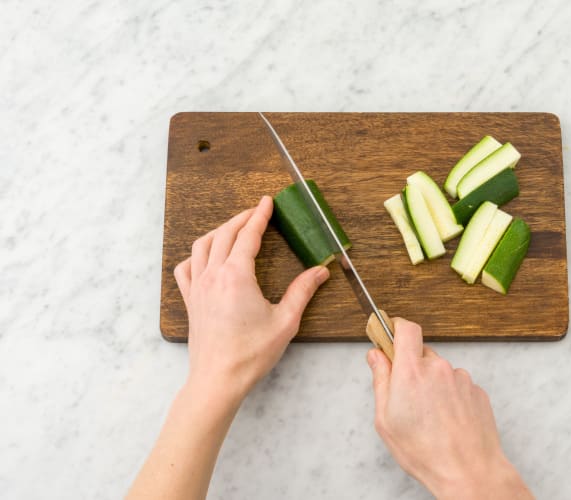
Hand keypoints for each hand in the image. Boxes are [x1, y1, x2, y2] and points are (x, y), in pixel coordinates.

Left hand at [174, 196, 329, 408]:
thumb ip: (302, 291)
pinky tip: (205, 258)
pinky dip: (196, 255)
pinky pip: (186, 268)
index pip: (248, 235)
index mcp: (237, 276)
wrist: (218, 380)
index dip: (259, 215)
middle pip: (225, 234)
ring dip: (219, 231)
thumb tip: (319, 272)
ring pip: (202, 246)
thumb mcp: (286, 321)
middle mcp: (213, 275)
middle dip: (241, 218)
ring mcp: (198, 287)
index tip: (266, 202)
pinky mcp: (191, 301)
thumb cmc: (250, 354)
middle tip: (256, 211)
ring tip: (233, 228)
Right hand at [367, 319, 532, 499]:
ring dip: (433, 386)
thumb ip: (381, 380)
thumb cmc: (425, 452)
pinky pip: (457, 385)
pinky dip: (450, 398)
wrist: (469, 472)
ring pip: (440, 371)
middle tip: (407, 397)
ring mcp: (461, 378)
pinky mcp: (477, 391)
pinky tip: (447, 421)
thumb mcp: (386, 420)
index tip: (389, 334)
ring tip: (430, 418)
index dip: (396, 327)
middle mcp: (439, 368)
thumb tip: (376, 356)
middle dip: (412, 368)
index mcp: (412, 372)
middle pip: (422, 353)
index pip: (406, 328)